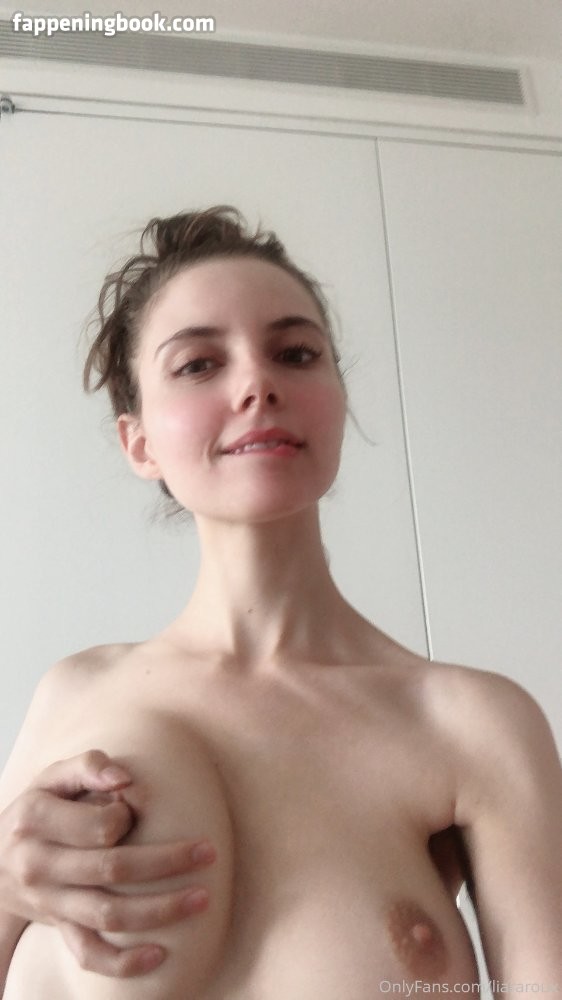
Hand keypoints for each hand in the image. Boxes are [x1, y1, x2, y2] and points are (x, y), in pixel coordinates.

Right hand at [1, 750, 215, 976]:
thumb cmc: (41, 807)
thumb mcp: (53, 777)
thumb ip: (89, 765)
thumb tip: (126, 778)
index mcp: (37, 819)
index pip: (98, 825)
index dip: (127, 817)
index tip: (135, 809)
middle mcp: (39, 863)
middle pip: (111, 868)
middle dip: (167, 862)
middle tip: (208, 852)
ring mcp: (49, 901)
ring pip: (108, 914)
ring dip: (160, 910)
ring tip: (202, 898)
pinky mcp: (59, 927)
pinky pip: (89, 954)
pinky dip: (124, 962)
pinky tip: (160, 955)